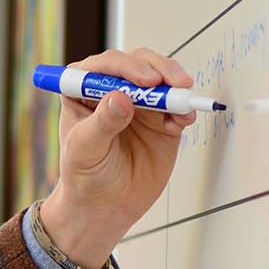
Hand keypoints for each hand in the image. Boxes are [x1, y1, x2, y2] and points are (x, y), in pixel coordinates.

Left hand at [38, 47, 194, 268]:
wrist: (106, 205)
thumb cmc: (84, 175)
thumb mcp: (85, 149)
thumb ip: (102, 123)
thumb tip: (122, 97)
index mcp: (83, 89)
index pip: (104, 66)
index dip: (126, 66)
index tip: (144, 81)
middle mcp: (114, 89)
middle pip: (138, 63)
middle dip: (158, 69)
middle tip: (172, 83)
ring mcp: (141, 103)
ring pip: (161, 79)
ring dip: (175, 83)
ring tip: (182, 98)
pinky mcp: (163, 120)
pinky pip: (178, 107)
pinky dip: (185, 109)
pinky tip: (184, 118)